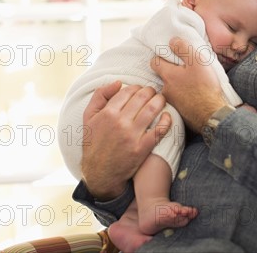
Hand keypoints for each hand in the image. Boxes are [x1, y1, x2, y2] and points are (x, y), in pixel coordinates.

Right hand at [81, 81, 170, 199]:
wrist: (99, 173)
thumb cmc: (94, 143)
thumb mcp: (88, 117)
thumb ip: (100, 95)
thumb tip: (118, 82)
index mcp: (107, 113)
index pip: (128, 91)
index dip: (138, 87)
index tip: (141, 90)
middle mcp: (120, 122)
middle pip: (142, 97)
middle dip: (151, 91)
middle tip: (154, 92)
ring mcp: (132, 135)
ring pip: (152, 109)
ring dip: (160, 100)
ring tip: (161, 100)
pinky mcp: (142, 148)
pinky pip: (159, 130)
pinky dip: (166, 120)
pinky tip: (167, 116)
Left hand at [151, 37, 225, 131]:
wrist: (212, 115)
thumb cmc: (205, 86)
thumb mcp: (197, 61)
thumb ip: (183, 48)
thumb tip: (172, 41)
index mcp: (168, 75)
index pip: (154, 62)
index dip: (161, 57)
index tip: (171, 57)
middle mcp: (165, 89)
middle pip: (163, 77)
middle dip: (170, 73)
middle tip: (183, 71)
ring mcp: (171, 103)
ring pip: (170, 90)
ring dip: (177, 87)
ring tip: (191, 85)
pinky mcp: (179, 113)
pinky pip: (178, 101)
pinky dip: (183, 98)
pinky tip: (193, 98)